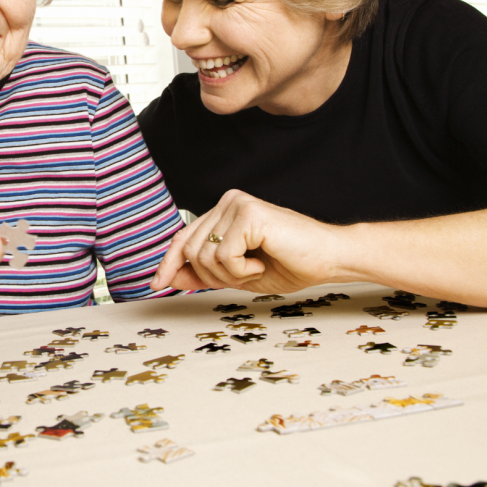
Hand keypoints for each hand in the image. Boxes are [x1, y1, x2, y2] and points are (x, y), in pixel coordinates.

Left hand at [150, 190, 345, 293]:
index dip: (168, 263)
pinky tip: (262, 262)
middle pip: (189, 250)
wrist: (331, 259)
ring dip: (229, 275)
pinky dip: (241, 270)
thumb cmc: (290, 265)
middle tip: (245, 276)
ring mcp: (237, 204)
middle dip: (211, 276)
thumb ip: (203, 273)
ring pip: (203, 255)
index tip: (156, 285)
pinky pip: (223, 255)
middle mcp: (227, 202)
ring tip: (257, 268)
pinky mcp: (248, 213)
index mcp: (223, 212)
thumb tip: (168, 278)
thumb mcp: (237, 275)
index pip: (184, 238)